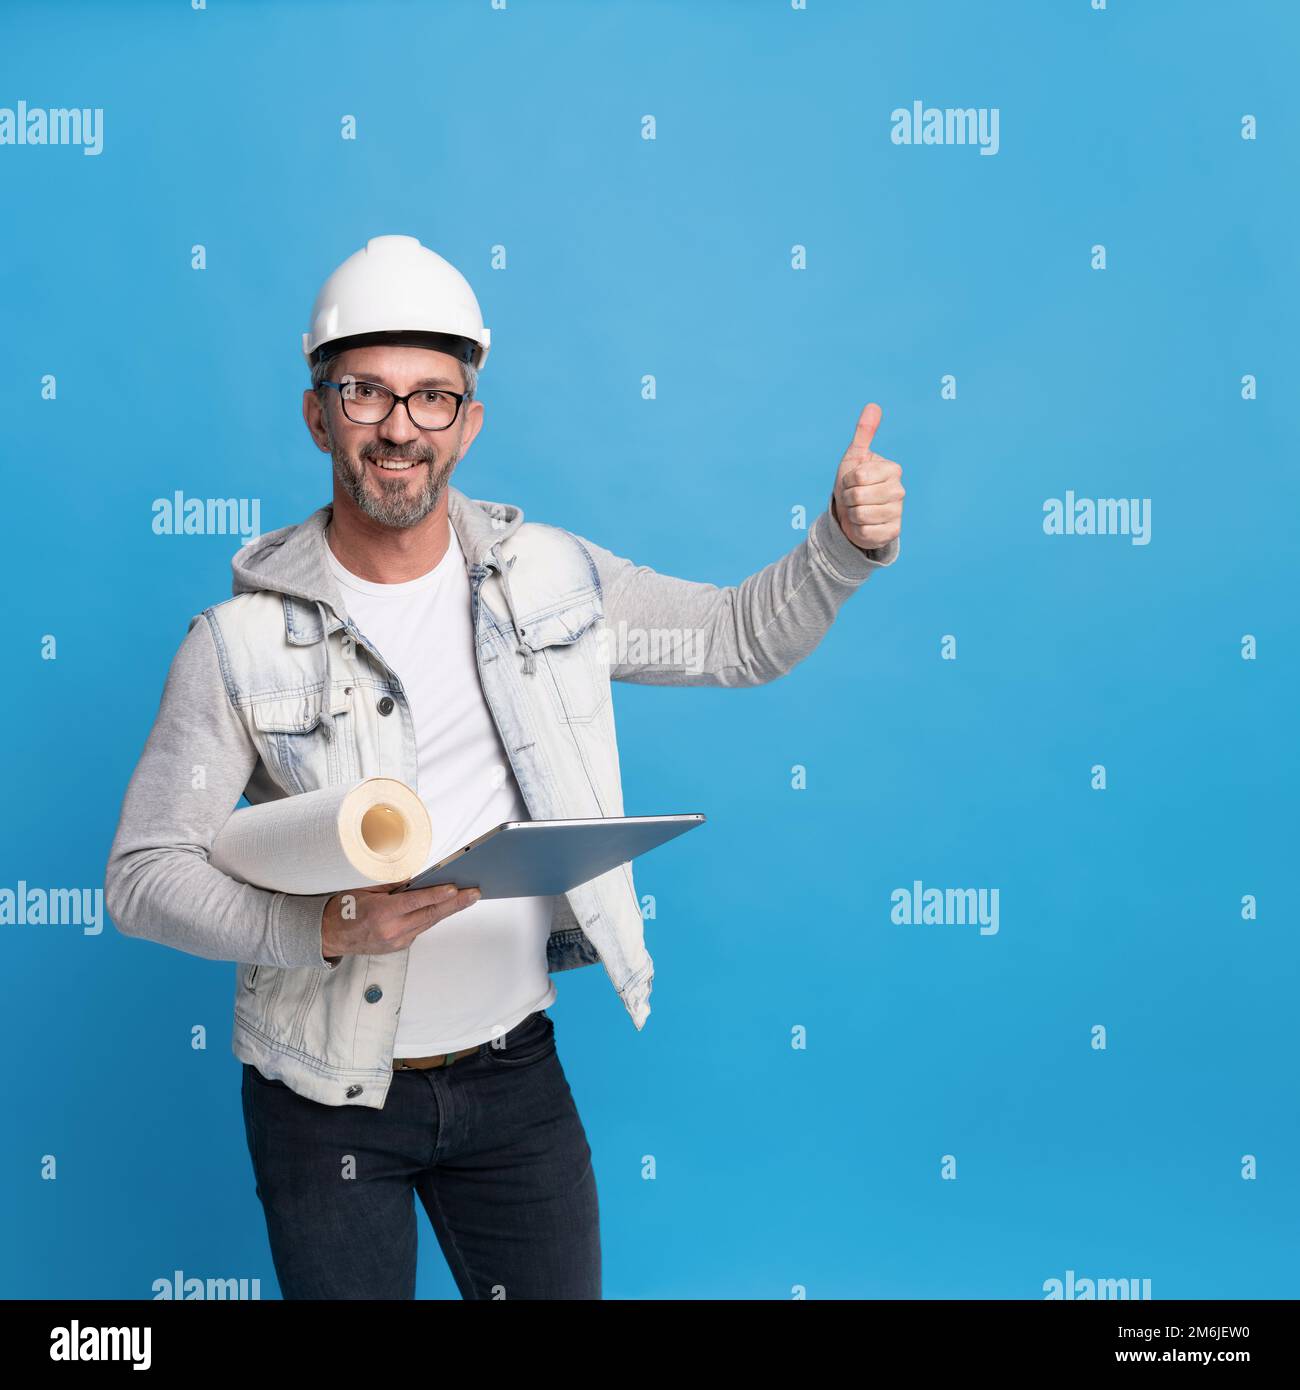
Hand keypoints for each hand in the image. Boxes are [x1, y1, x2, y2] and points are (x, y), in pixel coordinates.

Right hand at [321, 880, 480, 960]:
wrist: (329, 936)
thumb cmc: (344, 909)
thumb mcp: (364, 889)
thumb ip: (392, 885)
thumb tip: (417, 878)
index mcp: (383, 914)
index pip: (417, 902)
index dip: (438, 895)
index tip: (456, 888)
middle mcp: (392, 931)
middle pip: (430, 915)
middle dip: (455, 903)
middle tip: (474, 893)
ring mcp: (396, 941)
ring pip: (428, 922)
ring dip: (448, 910)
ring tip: (467, 897)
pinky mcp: (398, 946)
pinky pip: (420, 928)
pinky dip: (432, 917)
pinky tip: (445, 907)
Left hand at [831, 403, 904, 552]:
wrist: (852, 513)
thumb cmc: (853, 483)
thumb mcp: (855, 457)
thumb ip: (864, 433)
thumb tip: (873, 405)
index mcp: (892, 469)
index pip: (858, 476)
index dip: (846, 481)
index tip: (851, 482)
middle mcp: (899, 490)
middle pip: (857, 496)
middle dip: (847, 498)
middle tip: (853, 498)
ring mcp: (898, 512)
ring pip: (860, 515)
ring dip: (851, 514)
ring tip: (857, 510)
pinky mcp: (892, 532)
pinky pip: (865, 531)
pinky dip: (857, 529)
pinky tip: (863, 525)